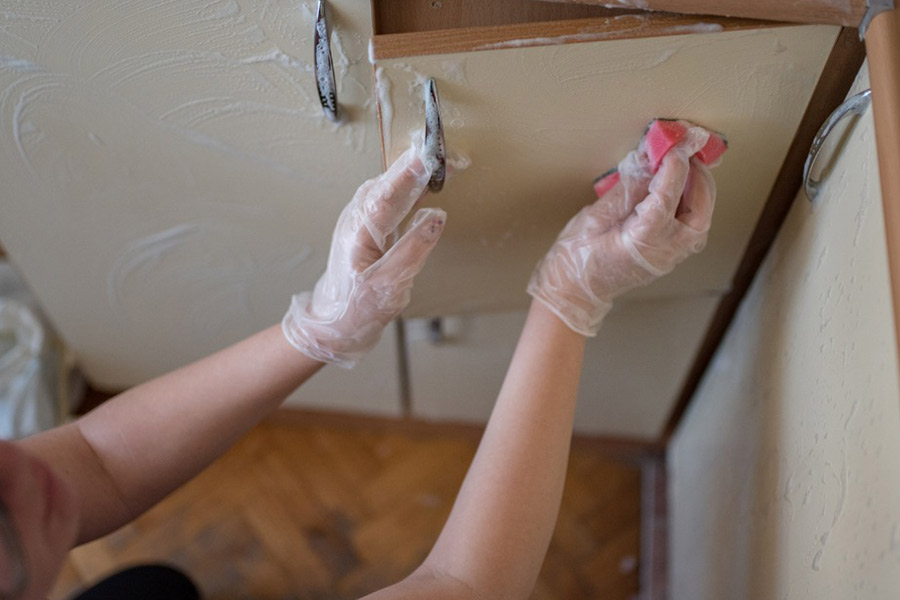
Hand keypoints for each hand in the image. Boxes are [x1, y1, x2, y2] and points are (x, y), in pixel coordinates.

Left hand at [283, 147, 444, 366]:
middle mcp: (354, 221)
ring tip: (437, 164)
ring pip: (384, 189)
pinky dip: (405, 189)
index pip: (386, 193)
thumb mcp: (389, 285)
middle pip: (385, 183)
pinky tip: (420, 186)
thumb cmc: (356, 309)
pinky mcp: (364, 229)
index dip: (409, 172)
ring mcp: (357, 223)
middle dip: (414, 165)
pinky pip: (385, 200)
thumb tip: (436, 219)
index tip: (430, 155)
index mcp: (357, 233)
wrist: (331, 325)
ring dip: (410, 174)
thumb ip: (413, 249)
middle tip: (444, 154)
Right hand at [527, 132, 716, 335]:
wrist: (575, 292)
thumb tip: (647, 162)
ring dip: (699, 190)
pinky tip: (680, 187)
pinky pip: (692, 226)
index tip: (674, 146)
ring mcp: (670, 257)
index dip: (673, 168)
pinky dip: (692, 203)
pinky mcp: (670, 256)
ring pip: (701, 219)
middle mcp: (664, 251)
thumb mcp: (594, 218)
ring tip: (684, 166)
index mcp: (642, 241)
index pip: (667, 197)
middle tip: (686, 152)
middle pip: (699, 211)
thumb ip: (626, 190)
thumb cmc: (577, 257)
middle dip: (697, 178)